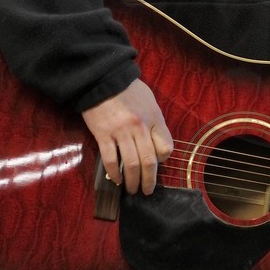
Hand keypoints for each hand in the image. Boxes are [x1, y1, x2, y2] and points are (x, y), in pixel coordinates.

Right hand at [82, 79, 172, 195]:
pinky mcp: (103, 135)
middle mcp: (140, 127)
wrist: (102, 79)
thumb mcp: (150, 101)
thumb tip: (155, 143)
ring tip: (132, 189)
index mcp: (154, 118)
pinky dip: (114, 173)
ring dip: (132, 181)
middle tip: (146, 191)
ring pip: (130, 164)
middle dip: (148, 180)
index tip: (157, 164)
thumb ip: (154, 122)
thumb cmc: (128, 89)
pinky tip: (116, 179)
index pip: (166, 147)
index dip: (163, 160)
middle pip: (148, 161)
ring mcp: (121, 132)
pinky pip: (110, 160)